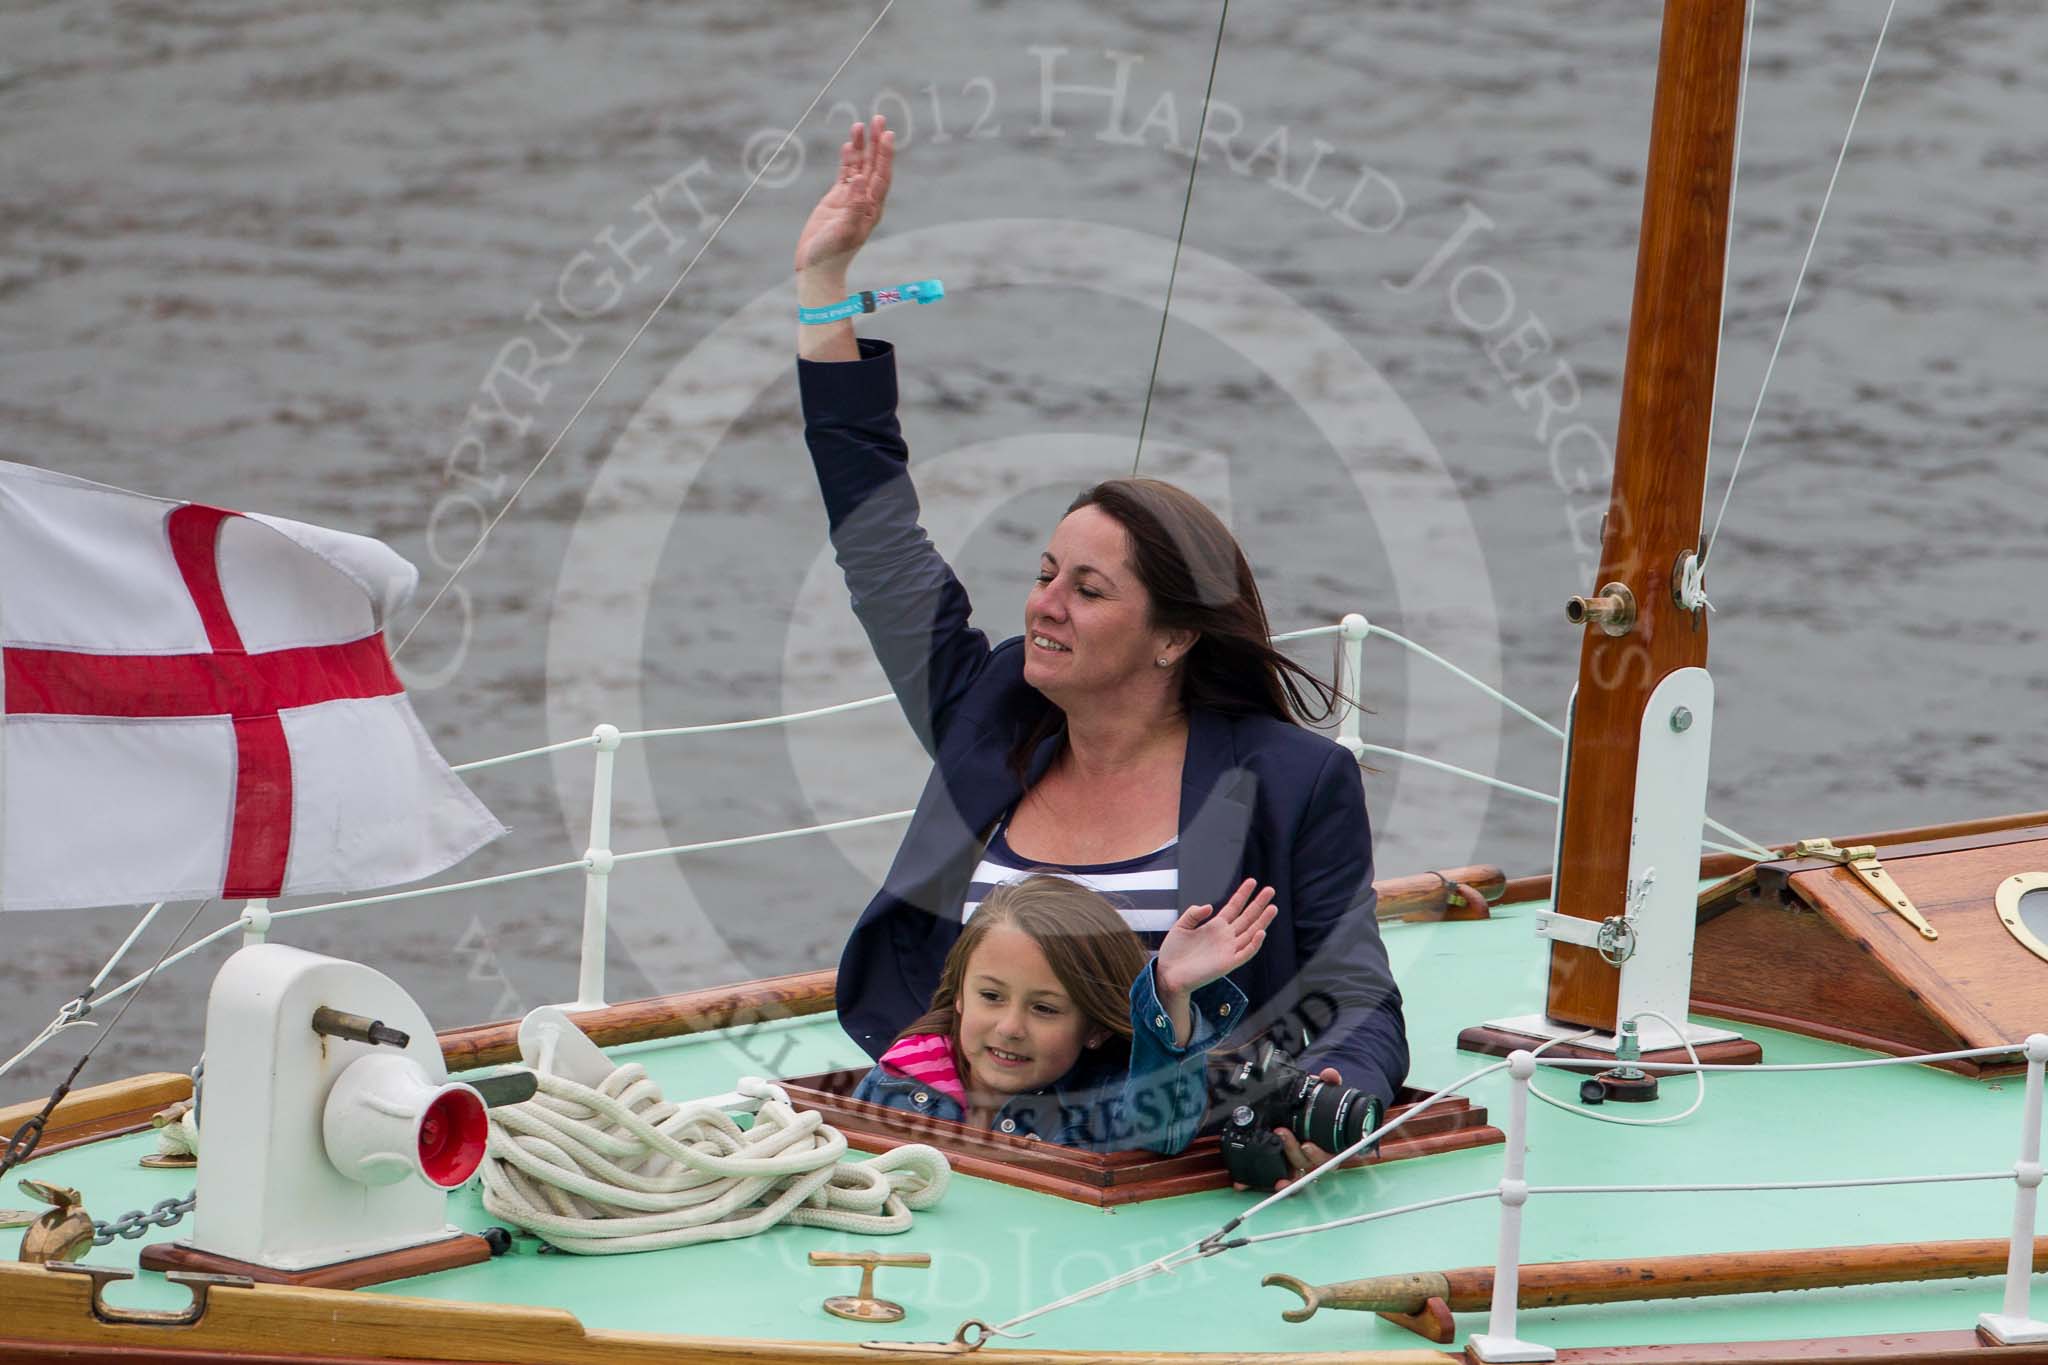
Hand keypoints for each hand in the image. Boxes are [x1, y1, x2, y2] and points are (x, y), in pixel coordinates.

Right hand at [794, 117, 894, 275]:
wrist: (816, 268)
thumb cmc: (831, 255)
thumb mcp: (844, 231)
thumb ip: (854, 206)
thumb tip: (861, 179)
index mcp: (871, 209)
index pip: (882, 176)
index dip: (885, 155)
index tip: (887, 134)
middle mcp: (865, 201)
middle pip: (873, 166)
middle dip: (876, 143)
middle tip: (878, 119)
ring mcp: (851, 199)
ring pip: (858, 166)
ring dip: (861, 146)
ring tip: (861, 124)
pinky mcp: (837, 200)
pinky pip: (844, 174)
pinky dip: (847, 159)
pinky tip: (849, 144)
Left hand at [1154, 878, 1276, 999]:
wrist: (1168, 974)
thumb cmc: (1173, 953)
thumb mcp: (1181, 926)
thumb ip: (1193, 914)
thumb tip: (1210, 906)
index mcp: (1215, 926)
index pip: (1233, 907)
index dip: (1242, 894)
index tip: (1252, 881)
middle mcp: (1225, 937)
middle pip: (1247, 917)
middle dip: (1258, 904)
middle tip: (1270, 890)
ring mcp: (1228, 950)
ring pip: (1251, 933)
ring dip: (1262, 921)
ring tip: (1273, 907)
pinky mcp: (1228, 964)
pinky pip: (1245, 953)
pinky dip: (1254, 944)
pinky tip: (1261, 932)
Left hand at [1235, 1067, 1372, 1191]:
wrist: (1312, 1114)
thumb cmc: (1323, 1111)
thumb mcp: (1328, 1095)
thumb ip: (1330, 1083)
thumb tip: (1330, 1074)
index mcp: (1328, 1146)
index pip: (1328, 1157)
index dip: (1318, 1154)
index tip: (1307, 1144)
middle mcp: (1313, 1157)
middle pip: (1305, 1163)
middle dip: (1292, 1150)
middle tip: (1281, 1133)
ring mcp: (1297, 1162)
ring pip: (1290, 1171)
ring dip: (1278, 1165)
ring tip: (1272, 1144)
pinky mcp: (1281, 1164)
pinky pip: (1273, 1175)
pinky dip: (1260, 1180)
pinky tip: (1245, 1182)